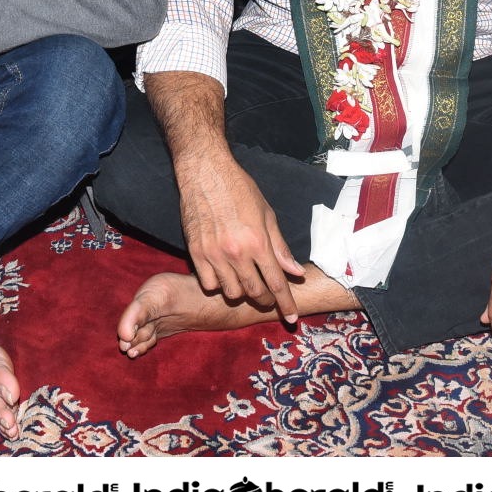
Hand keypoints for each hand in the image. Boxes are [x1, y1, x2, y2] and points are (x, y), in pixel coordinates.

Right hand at [176, 153, 303, 319]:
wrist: (205, 173)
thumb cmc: (240, 189)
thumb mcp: (267, 215)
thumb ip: (280, 247)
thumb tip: (295, 272)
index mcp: (258, 242)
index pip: (277, 283)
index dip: (286, 304)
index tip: (292, 318)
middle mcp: (237, 252)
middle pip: (255, 292)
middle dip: (266, 300)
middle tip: (268, 296)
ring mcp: (214, 254)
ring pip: (231, 293)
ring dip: (241, 293)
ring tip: (244, 282)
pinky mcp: (196, 252)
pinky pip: (208, 284)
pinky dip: (218, 285)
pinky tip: (223, 274)